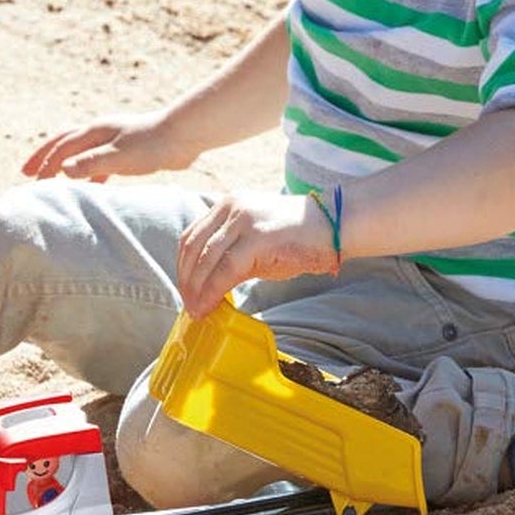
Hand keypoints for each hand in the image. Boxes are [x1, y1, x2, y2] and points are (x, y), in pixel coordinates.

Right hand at [21, 112, 183, 184]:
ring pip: (80, 152)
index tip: (32, 182)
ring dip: (64, 165)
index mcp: (95, 131)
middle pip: (64, 143)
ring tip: (53, 180)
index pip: (62, 148)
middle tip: (26, 172)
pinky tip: (91, 187)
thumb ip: (91, 164)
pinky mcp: (127, 151)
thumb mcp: (119, 157)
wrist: (183, 137)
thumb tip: (62, 171)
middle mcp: (101, 132)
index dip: (45, 164)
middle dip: (45, 157)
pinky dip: (89, 174)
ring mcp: (113, 140)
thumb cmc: (153, 145)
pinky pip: (100, 162)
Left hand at [177, 189, 336, 318]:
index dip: (183, 266)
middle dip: (187, 281)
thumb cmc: (297, 237)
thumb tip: (209, 284)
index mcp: (227, 205)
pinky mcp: (258, 238)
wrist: (332, 225)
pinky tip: (211, 304)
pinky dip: (213, 290)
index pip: (192, 236)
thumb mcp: (255, 239)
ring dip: (197, 289)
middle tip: (188, 305)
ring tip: (197, 309)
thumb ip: (231, 253)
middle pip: (194, 248)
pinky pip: (226, 270)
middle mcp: (231, 208)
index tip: (186, 289)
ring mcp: (244, 221)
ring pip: (206, 260)